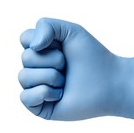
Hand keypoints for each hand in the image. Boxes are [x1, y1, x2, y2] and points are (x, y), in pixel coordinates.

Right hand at [18, 18, 133, 120]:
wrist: (110, 82)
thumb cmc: (93, 57)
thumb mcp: (71, 31)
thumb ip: (46, 25)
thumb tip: (32, 47)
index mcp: (43, 51)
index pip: (25, 39)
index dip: (45, 41)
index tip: (63, 47)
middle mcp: (38, 69)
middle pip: (25, 58)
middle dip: (52, 60)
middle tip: (68, 66)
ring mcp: (38, 88)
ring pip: (23, 77)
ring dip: (50, 76)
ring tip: (65, 82)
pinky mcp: (41, 107)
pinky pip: (24, 98)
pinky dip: (42, 93)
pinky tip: (59, 94)